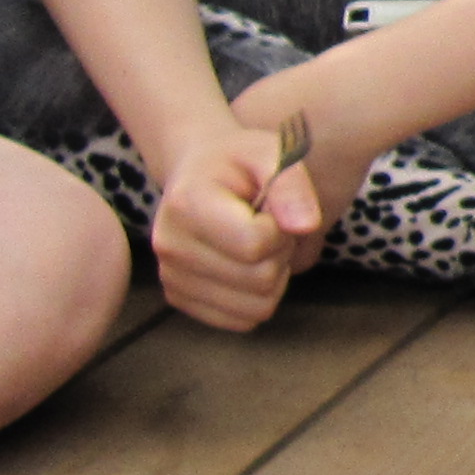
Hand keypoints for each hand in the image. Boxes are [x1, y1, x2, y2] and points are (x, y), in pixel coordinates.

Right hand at [149, 120, 327, 330]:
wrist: (197, 173)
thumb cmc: (240, 162)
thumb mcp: (271, 153)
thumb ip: (292, 185)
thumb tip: (305, 226)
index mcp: (187, 204)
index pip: (255, 244)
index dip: (280, 230)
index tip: (271, 210)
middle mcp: (169, 245)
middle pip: (260, 280)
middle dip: (280, 253)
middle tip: (268, 226)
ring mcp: (171, 277)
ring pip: (256, 308)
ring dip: (273, 278)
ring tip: (257, 244)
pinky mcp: (179, 299)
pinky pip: (243, 321)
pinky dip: (258, 297)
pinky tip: (246, 265)